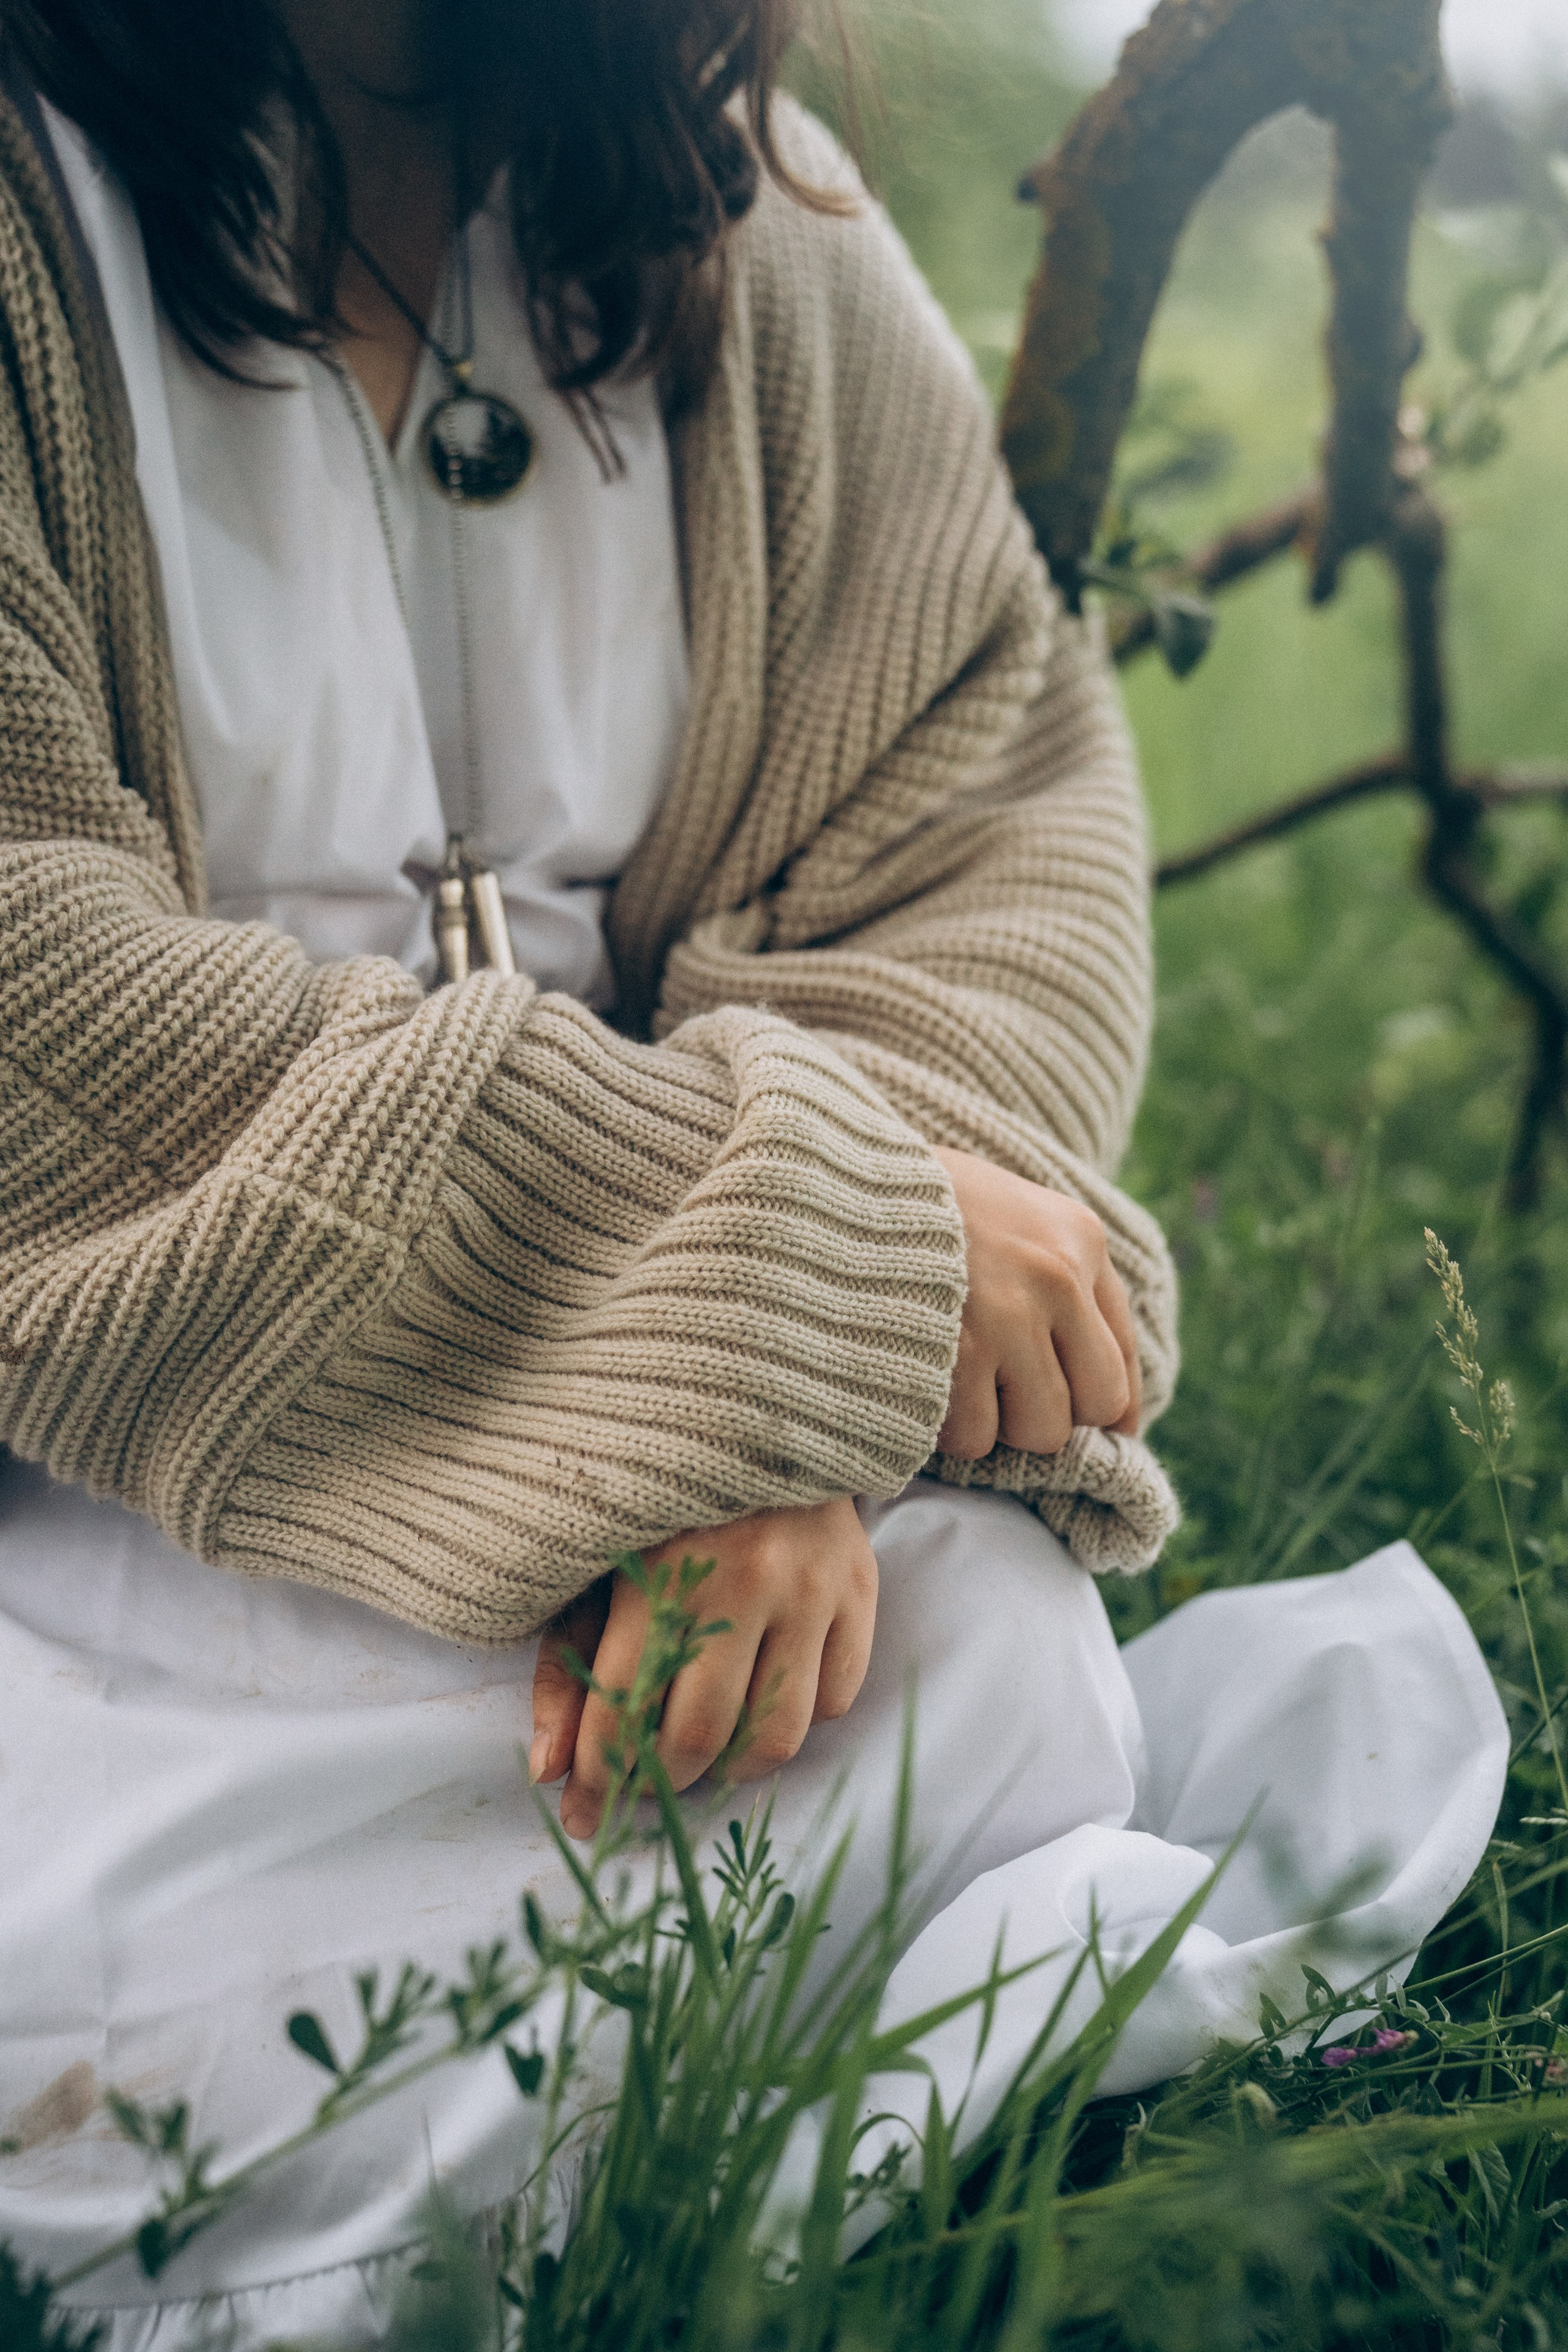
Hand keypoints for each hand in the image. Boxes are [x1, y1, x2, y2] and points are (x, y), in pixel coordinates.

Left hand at [530, 1497, 876, 1839]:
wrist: (759, 1413)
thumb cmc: (662, 1503)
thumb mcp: (597, 1568)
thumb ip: (569, 1666)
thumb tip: (548, 1770)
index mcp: (661, 1570)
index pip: (622, 1710)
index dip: (596, 1779)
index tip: (582, 1818)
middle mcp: (744, 1581)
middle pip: (699, 1735)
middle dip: (660, 1786)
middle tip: (642, 1792)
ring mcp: (811, 1586)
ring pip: (778, 1734)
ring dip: (734, 1768)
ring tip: (706, 1757)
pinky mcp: (860, 1586)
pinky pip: (836, 1697)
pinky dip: (799, 1719)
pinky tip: (764, 1701)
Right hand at [933, 1146, 1140, 1459]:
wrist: (833, 1181)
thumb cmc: (918, 1207)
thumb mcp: (1014, 1216)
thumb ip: (1066, 1288)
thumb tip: (1121, 1419)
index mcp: (1080, 1237)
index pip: (1124, 1360)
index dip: (1102, 1409)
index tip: (1077, 1423)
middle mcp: (1058, 1275)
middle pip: (1093, 1405)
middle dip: (1047, 1412)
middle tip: (996, 1389)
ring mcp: (1009, 1314)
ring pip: (1038, 1431)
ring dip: (994, 1423)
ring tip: (953, 1378)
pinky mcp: (956, 1350)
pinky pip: (974, 1438)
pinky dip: (945, 1428)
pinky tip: (921, 1382)